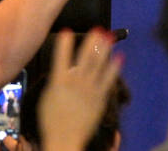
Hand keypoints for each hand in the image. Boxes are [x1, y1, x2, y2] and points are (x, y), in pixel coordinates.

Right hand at [38, 30, 120, 150]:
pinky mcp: (100, 97)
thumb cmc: (51, 120)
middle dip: (92, 41)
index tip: (67, 31)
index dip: (64, 43)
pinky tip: (119, 57)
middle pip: (85, 57)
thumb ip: (55, 81)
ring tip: (110, 37)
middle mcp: (75, 81)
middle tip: (98, 29)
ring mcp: (89, 89)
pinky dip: (114, 67)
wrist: (64, 138)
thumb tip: (61, 70)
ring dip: (104, 49)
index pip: (61, 56)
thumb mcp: (47, 97)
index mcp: (59, 81)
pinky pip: (109, 79)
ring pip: (98, 64)